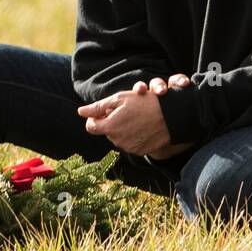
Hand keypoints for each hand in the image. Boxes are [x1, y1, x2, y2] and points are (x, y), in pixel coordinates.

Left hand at [76, 74, 194, 158]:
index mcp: (110, 127)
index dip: (94, 117)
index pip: (91, 126)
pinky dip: (133, 135)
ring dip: (121, 128)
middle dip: (111, 121)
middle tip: (124, 110)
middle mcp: (117, 140)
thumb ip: (98, 107)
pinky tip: (142, 126)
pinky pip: (130, 143)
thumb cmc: (145, 103)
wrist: (171, 117)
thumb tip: (80, 112)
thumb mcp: (120, 99)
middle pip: (106, 131)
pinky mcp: (140, 152)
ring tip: (135, 117)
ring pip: (118, 138)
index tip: (102, 111)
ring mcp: (129, 147)